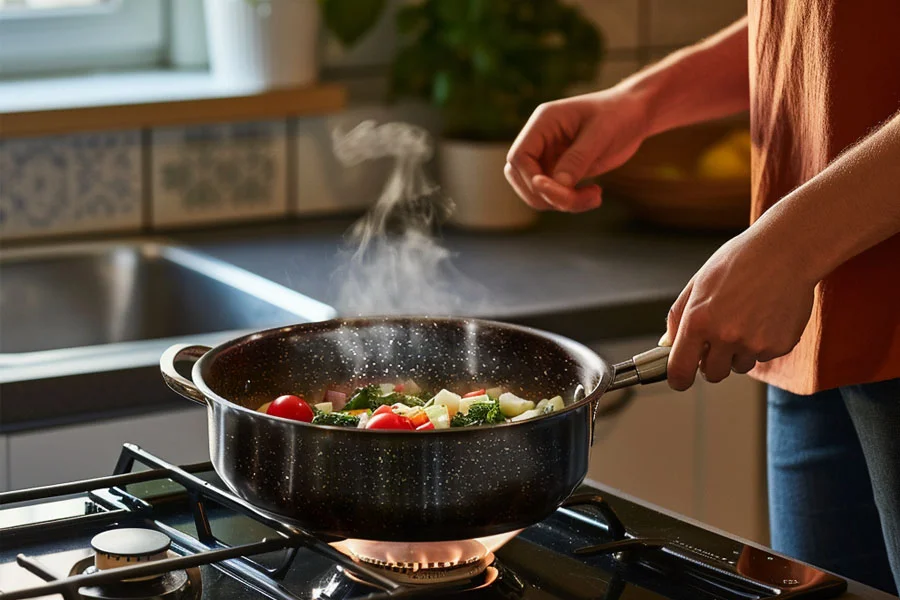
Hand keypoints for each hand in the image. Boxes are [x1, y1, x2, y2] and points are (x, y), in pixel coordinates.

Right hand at [505, 87, 650, 211]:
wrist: (635, 115)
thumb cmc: (620, 114)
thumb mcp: (601, 133)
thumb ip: (577, 159)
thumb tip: (558, 185)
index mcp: (543, 122)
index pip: (518, 156)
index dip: (531, 178)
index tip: (559, 189)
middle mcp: (541, 140)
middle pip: (519, 177)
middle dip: (545, 195)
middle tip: (578, 199)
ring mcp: (549, 157)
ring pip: (536, 191)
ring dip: (561, 203)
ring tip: (594, 197)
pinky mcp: (561, 171)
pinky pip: (554, 195)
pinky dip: (571, 203)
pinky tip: (595, 195)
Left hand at [663, 230, 816, 389]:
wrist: (785, 251)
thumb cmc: (739, 262)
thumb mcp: (698, 283)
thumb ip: (679, 316)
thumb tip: (667, 343)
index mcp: (698, 321)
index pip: (680, 370)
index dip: (678, 379)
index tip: (680, 380)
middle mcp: (725, 336)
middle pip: (712, 374)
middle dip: (712, 363)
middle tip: (719, 340)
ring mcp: (755, 343)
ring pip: (739, 366)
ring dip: (739, 352)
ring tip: (746, 318)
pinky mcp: (779, 345)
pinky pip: (763, 356)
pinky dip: (762, 343)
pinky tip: (765, 316)